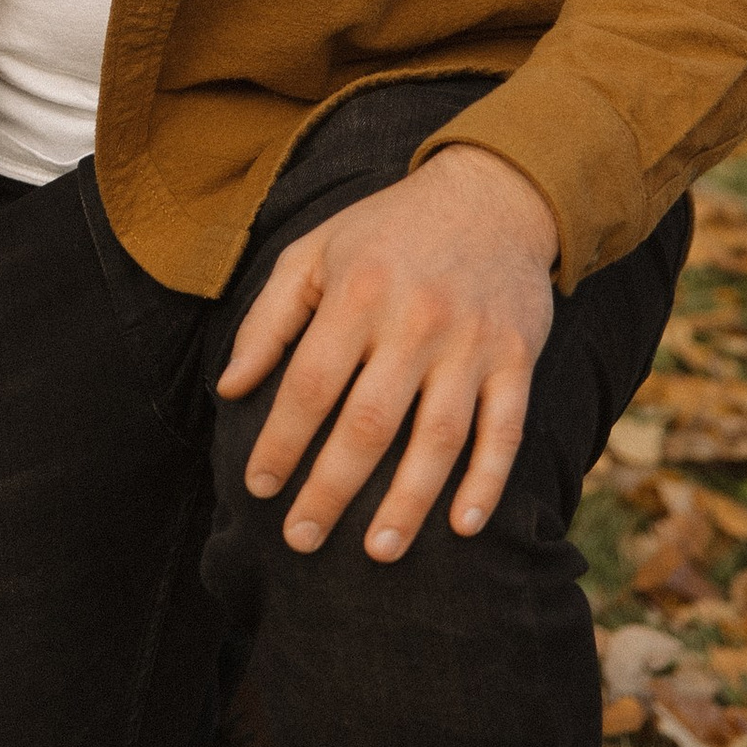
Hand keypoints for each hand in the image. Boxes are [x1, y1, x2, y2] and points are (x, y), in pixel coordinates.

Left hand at [215, 143, 557, 561]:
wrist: (494, 195)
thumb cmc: (387, 230)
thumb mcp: (313, 253)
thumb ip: (268, 320)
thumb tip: (229, 389)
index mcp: (357, 293)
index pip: (309, 384)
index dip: (281, 442)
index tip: (259, 487)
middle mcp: (415, 321)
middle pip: (368, 423)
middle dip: (331, 489)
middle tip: (302, 539)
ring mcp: (471, 343)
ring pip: (438, 438)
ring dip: (408, 502)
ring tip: (377, 552)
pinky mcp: (517, 357)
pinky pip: (504, 430)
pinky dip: (487, 482)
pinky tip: (464, 526)